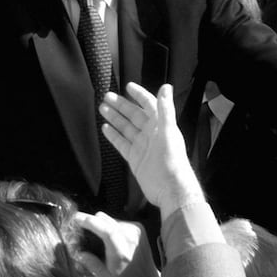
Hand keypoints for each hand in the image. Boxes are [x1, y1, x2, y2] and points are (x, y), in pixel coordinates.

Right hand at [73, 211, 165, 276]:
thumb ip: (91, 264)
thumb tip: (78, 253)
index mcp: (121, 251)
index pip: (105, 230)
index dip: (89, 221)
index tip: (75, 218)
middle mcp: (130, 237)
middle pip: (104, 220)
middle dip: (90, 221)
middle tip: (79, 226)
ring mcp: (135, 230)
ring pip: (109, 219)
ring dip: (101, 225)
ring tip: (100, 240)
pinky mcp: (138, 227)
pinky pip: (117, 221)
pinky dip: (111, 227)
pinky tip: (112, 240)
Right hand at [100, 83, 202, 217]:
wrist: (170, 189)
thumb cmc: (173, 161)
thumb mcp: (168, 132)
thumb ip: (166, 109)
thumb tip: (166, 87)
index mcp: (161, 125)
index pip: (149, 105)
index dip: (139, 95)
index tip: (128, 87)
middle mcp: (151, 134)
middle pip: (134, 115)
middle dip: (121, 105)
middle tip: (107, 96)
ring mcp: (142, 146)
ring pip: (126, 128)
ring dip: (115, 118)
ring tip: (102, 108)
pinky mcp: (135, 158)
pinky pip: (122, 144)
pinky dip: (113, 136)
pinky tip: (105, 128)